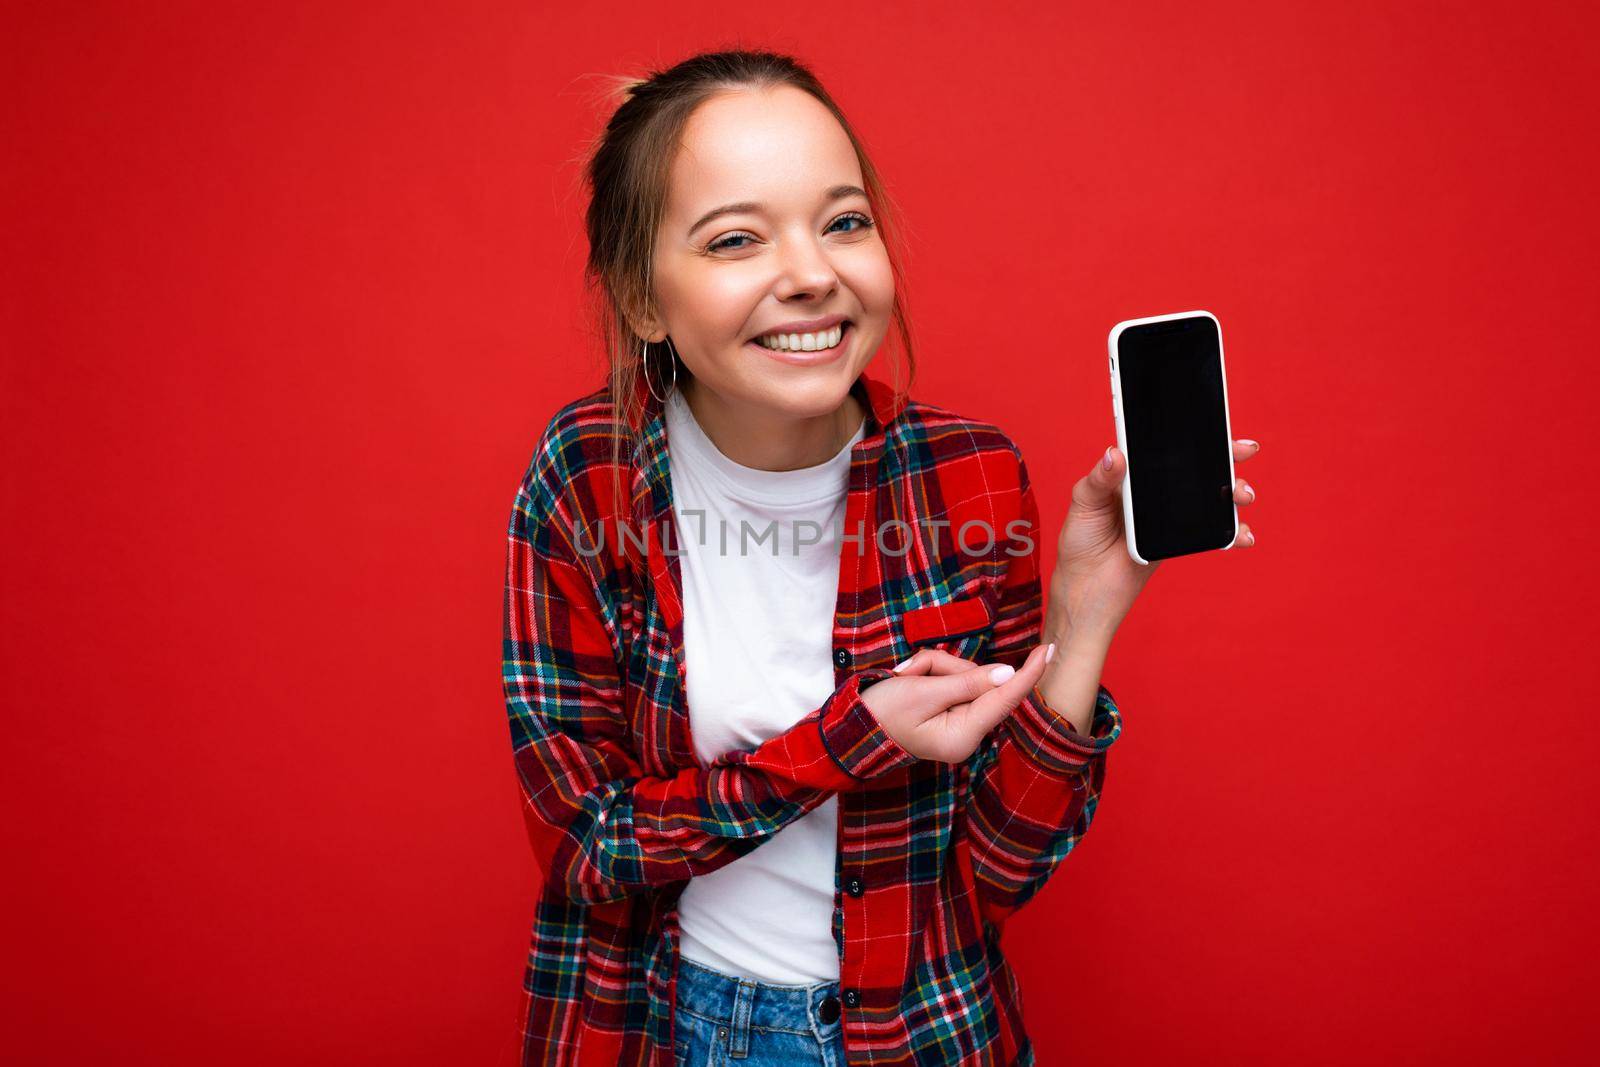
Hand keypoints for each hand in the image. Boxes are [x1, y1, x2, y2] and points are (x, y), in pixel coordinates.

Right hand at [859, 644, 1051, 762]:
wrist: (851, 729)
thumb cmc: (881, 713)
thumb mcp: (922, 692)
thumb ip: (966, 682)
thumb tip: (1006, 673)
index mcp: (963, 736)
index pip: (1005, 699)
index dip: (1028, 673)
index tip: (1049, 650)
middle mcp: (967, 733)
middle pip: (977, 679)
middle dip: (945, 667)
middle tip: (911, 673)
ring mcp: (958, 723)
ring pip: (961, 674)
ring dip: (932, 668)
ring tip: (905, 679)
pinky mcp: (949, 713)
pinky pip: (950, 680)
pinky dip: (929, 673)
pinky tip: (908, 681)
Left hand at [1050, 438, 1262, 639]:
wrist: (1086, 586)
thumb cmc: (1080, 540)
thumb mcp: (1083, 503)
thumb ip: (1099, 480)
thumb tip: (1114, 453)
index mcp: (1133, 474)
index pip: (1165, 448)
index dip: (1189, 435)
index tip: (1213, 426)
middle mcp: (1154, 491)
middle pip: (1196, 468)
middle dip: (1225, 458)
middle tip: (1243, 452)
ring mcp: (1169, 515)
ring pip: (1209, 497)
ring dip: (1233, 493)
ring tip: (1242, 495)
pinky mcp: (1179, 539)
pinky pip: (1210, 531)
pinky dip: (1231, 532)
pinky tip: (1241, 535)